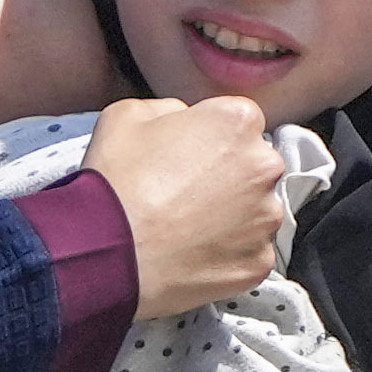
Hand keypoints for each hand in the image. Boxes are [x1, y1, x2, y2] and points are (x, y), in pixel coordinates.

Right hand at [82, 97, 290, 321]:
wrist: (106, 250)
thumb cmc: (116, 180)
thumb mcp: (128, 114)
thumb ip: (171, 109)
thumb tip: (185, 121)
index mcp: (238, 122)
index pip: (239, 123)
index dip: (211, 138)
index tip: (189, 155)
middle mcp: (264, 167)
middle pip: (254, 167)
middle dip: (228, 177)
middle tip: (185, 194)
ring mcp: (265, 219)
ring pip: (256, 212)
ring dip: (231, 217)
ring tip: (186, 227)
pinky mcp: (258, 262)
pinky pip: (249, 253)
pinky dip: (227, 255)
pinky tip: (192, 253)